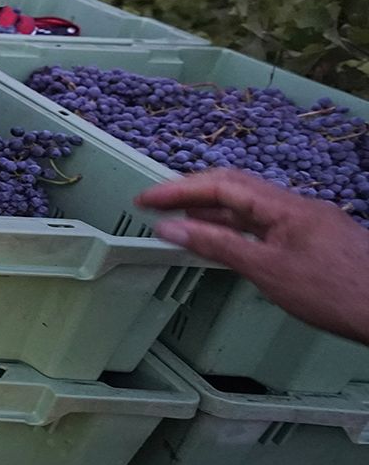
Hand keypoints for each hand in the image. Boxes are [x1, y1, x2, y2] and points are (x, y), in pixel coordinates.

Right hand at [136, 168, 368, 344]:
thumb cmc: (335, 293)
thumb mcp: (266, 270)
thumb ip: (217, 245)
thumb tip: (172, 227)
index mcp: (284, 206)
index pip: (221, 185)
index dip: (177, 190)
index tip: (145, 200)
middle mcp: (297, 206)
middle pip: (235, 187)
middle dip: (192, 193)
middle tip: (157, 204)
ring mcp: (309, 221)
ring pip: (253, 205)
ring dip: (214, 209)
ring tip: (181, 220)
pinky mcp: (317, 239)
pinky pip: (267, 222)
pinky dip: (238, 226)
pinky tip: (226, 240)